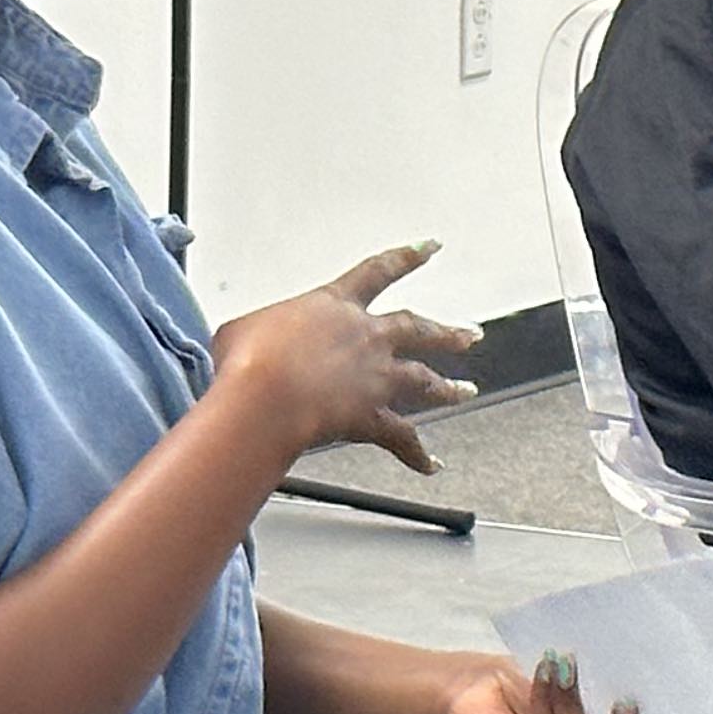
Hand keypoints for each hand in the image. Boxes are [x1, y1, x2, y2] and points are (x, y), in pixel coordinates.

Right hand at [208, 244, 479, 472]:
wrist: (265, 395)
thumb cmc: (245, 360)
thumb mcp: (242, 329)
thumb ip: (257, 333)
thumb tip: (245, 346)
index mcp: (334, 305)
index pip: (378, 272)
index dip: (406, 258)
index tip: (429, 248)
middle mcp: (365, 336)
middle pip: (417, 329)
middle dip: (446, 333)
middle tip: (470, 335)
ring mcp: (375, 377)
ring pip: (424, 379)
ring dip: (449, 388)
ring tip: (467, 391)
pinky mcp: (372, 416)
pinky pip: (403, 439)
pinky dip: (418, 455)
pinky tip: (431, 465)